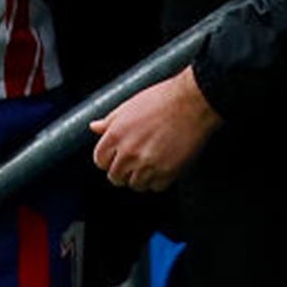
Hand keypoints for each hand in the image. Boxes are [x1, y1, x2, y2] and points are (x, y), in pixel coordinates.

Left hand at [89, 67, 220, 191]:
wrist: (192, 103)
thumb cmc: (162, 99)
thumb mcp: (129, 105)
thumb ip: (110, 121)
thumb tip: (95, 127)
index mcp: (116, 135)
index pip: (100, 161)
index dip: (107, 159)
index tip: (114, 158)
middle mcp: (128, 152)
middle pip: (115, 177)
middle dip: (122, 171)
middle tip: (134, 160)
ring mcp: (147, 165)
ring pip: (135, 185)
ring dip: (141, 177)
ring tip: (150, 161)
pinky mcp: (167, 173)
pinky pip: (156, 187)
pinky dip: (159, 180)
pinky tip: (163, 164)